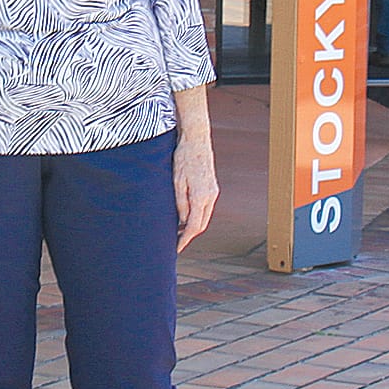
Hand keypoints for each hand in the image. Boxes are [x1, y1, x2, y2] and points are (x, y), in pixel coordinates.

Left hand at [173, 132, 218, 251]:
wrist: (196, 139)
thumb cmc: (183, 157)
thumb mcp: (176, 180)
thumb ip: (180, 203)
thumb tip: (181, 222)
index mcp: (201, 197)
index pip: (194, 226)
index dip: (185, 240)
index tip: (176, 249)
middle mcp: (210, 197)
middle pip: (201, 224)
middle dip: (189, 236)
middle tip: (175, 243)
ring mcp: (213, 192)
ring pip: (204, 217)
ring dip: (193, 226)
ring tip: (177, 232)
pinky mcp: (212, 187)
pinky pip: (205, 208)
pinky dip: (196, 216)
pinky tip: (185, 216)